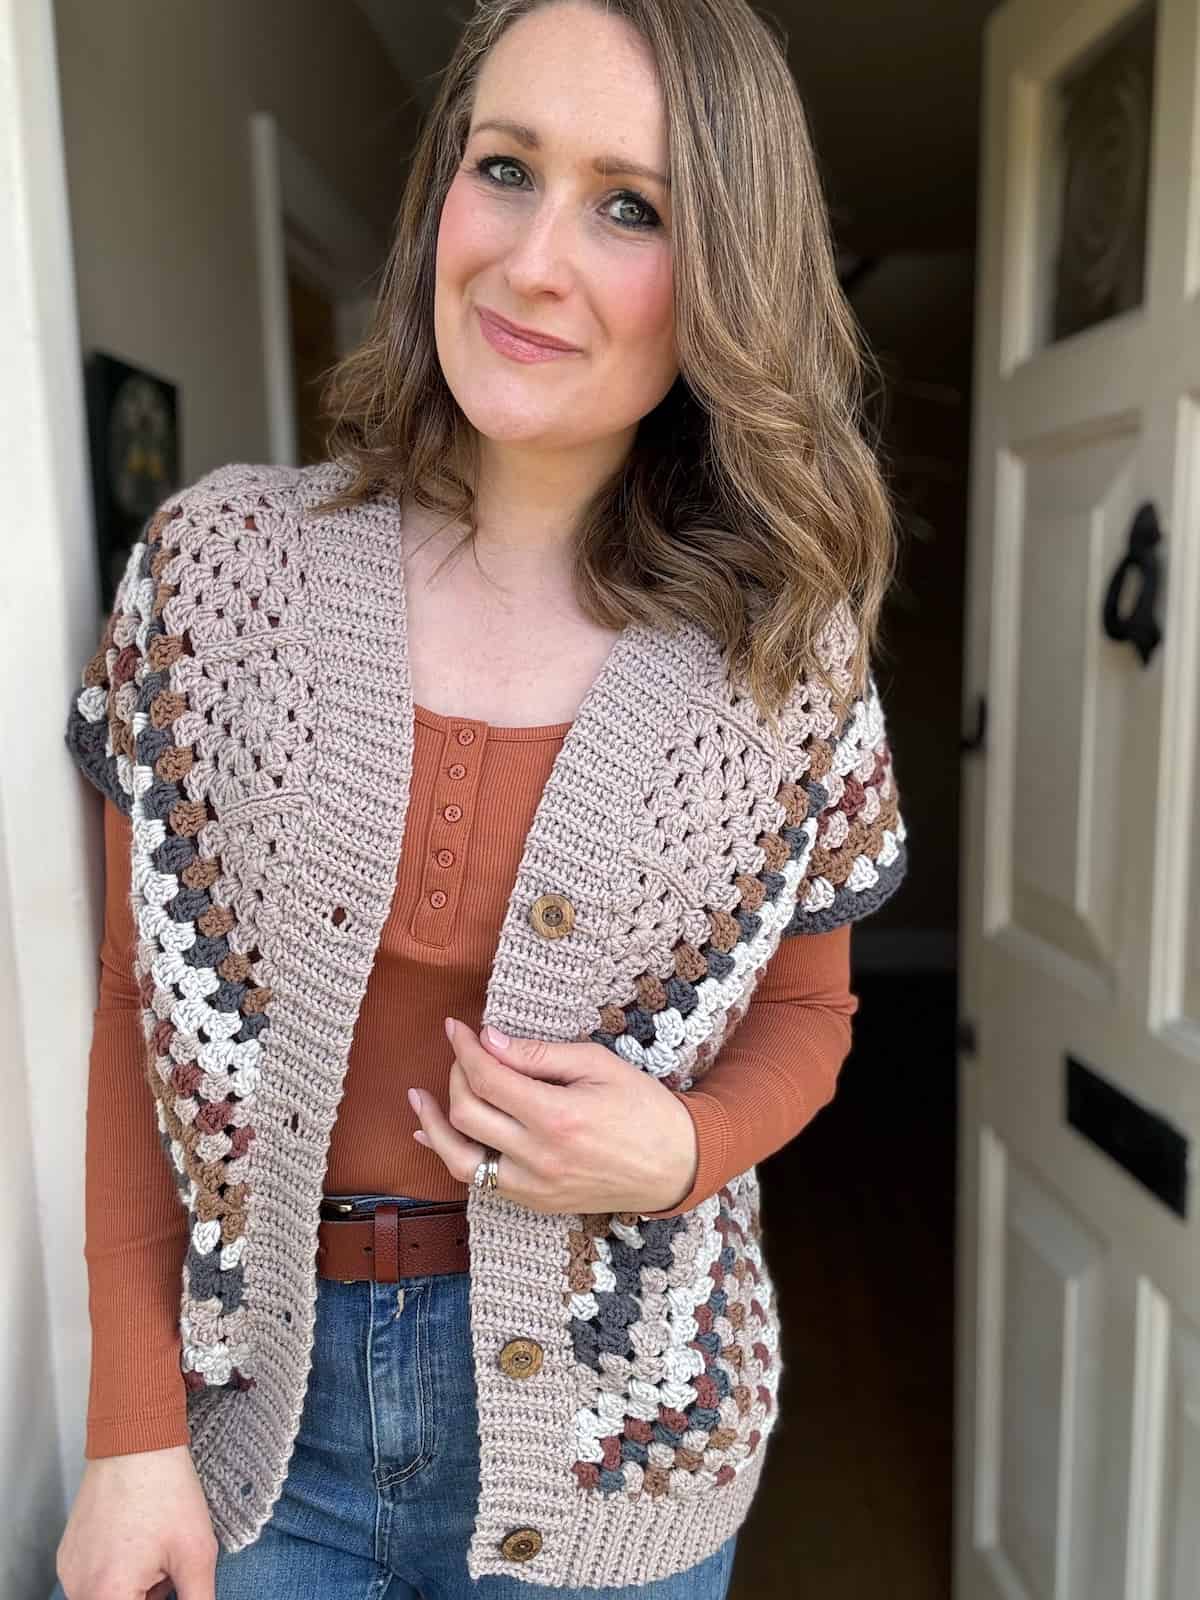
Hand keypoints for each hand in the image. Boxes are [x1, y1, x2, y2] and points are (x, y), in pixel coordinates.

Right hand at [55, 1444, 216, 1598]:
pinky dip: (117, 1571)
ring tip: (153, 1548)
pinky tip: (136, 1539)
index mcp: (107, 1595)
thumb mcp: (196, 1553)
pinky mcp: (67, 1555)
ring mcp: (69, 1571)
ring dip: (134, 1588)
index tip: (170, 1582)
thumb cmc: (165, 1490)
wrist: (136, 1441)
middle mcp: (78, 1588)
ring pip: (108, 1596)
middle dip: (148, 1597)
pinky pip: (94, 1580)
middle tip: (167, 1568)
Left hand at [409, 1017, 698, 1214]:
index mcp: (557, 1117)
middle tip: (463, 1052)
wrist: (675, 1166)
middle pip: (467, 1114)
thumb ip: (540, 1055)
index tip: (456, 1027)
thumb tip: (489, 1040)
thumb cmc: (643, 1107)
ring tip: (418, 1097)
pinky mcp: (534, 1202)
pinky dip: (453, 1156)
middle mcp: (538, 1158)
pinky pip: (478, 1182)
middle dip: (455, 1075)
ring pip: (459, 1159)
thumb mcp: (598, 1065)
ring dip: (434, 1125)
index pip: (488, 1078)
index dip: (464, 1048)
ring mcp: (533, 1186)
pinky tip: (434, 1136)